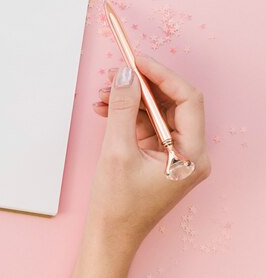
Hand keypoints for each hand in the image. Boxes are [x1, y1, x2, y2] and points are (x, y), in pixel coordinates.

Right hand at [73, 56, 210, 277]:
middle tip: (116, 74)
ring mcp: (174, 154)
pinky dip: (126, 114)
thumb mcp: (117, 150)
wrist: (109, 234)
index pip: (188, 99)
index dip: (162, 75)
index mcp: (191, 154)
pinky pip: (146, 124)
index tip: (137, 61)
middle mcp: (189, 152)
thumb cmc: (117, 204)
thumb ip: (122, 108)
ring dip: (130, 99)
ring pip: (157, 111)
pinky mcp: (158, 155)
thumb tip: (125, 75)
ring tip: (104, 95)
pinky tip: (106, 109)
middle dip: (142, 86)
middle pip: (172, 103)